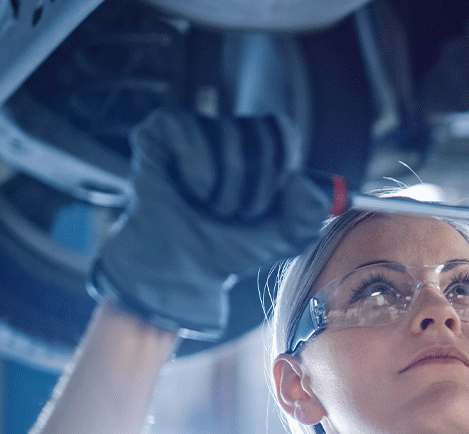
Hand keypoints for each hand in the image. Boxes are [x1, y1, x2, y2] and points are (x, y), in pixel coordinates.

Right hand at [89, 108, 330, 339]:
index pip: (282, 130)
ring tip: (211, 207)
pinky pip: (190, 129)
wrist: (182, 269)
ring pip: (228, 133)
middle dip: (256, 186)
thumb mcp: (285, 237)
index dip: (281, 167)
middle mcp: (227, 134)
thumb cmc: (230, 248)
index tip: (269, 202)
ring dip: (225, 186)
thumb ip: (310, 214)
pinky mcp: (159, 131)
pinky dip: (198, 170)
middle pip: (261, 134)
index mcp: (258, 150)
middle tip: (238, 213)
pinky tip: (189, 190)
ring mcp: (192, 129)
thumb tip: (302, 181)